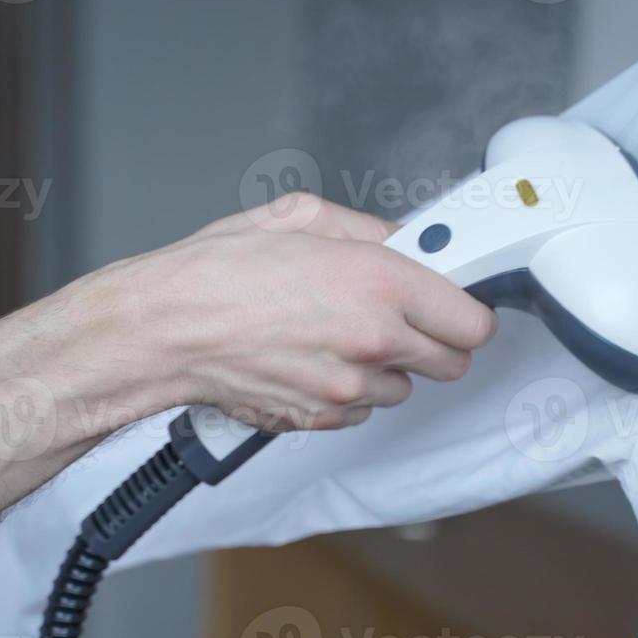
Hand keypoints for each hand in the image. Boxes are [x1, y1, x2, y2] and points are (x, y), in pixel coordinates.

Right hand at [57, 192, 498, 431]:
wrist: (164, 332)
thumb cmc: (217, 272)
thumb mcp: (299, 216)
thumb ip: (368, 230)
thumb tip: (404, 243)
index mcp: (378, 282)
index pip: (473, 320)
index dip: (463, 309)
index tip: (450, 300)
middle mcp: (373, 340)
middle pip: (453, 363)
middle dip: (435, 339)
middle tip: (400, 317)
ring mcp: (349, 389)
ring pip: (404, 389)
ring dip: (386, 367)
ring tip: (336, 336)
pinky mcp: (323, 421)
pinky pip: (361, 410)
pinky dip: (348, 391)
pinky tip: (311, 360)